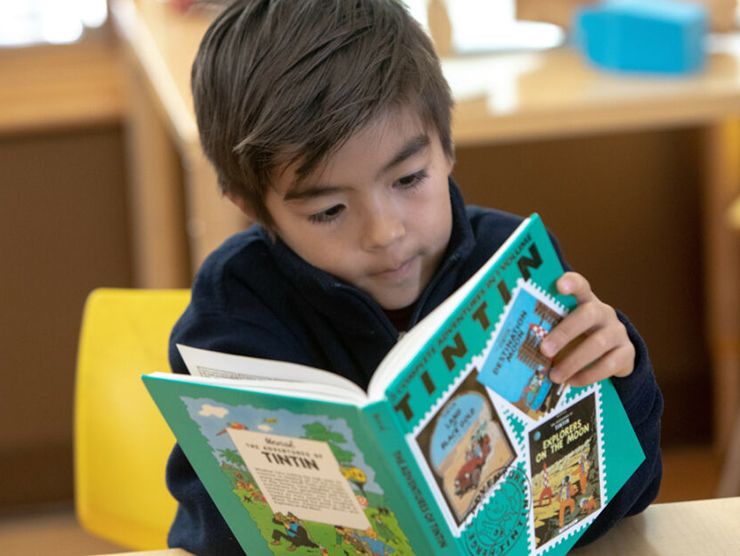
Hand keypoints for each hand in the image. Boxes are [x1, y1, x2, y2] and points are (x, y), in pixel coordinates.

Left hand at [540, 272, 634, 386]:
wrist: (614, 353)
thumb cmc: (579, 337)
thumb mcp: (565, 328)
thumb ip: (549, 328)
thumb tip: (517, 342)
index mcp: (585, 301)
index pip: (580, 286)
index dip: (572, 283)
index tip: (559, 285)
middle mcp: (604, 313)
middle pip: (587, 315)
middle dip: (564, 333)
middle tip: (544, 350)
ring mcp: (618, 332)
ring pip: (598, 343)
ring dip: (573, 361)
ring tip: (554, 376)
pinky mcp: (627, 353)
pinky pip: (609, 364)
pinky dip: (589, 375)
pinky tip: (572, 382)